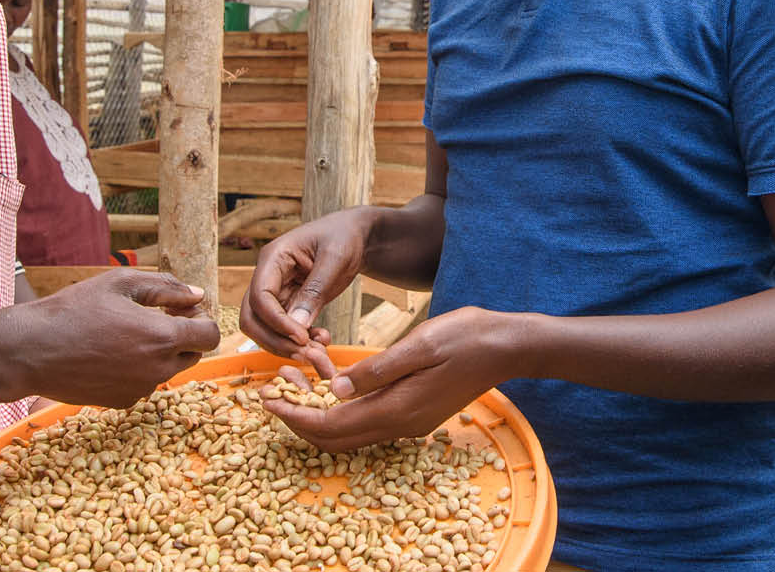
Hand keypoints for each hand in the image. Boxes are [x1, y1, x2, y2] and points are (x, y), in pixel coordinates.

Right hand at [0, 269, 220, 406]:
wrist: (30, 350)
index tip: (179, 310)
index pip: (209, 335)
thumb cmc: (74, 309)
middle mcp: (156, 370)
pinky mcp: (121, 402)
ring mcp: (139, 390)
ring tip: (125, 333)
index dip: (200, 319)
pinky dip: (137, 369)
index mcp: (161, 338)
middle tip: (153, 317)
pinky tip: (109, 352)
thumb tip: (197, 294)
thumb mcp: (121, 283)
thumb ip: (166, 287)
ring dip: (159, 353)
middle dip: (182, 336)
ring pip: (167, 370)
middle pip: (192, 355)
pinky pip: (144, 383)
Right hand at [239, 207, 375, 358]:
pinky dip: (299, 342)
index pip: (259, 296)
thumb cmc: (343, 238)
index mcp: (273, 257)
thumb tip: (297, 326)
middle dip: (275, 340)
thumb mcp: (334, 259)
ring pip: (265, 329)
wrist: (355, 237)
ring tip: (318, 351)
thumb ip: (315, 291)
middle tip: (306, 354)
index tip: (301, 338)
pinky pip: (284, 330)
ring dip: (287, 346)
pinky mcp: (289, 304)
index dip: (276, 321)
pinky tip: (322, 341)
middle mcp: (268, 276)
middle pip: (252, 318)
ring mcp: (276, 291)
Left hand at [262, 307, 521, 451]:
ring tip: (293, 376)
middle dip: (299, 417)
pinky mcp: (413, 411)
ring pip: (349, 429)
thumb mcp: (419, 345)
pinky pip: (366, 417)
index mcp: (397, 409)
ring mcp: (408, 421)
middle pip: (335, 438)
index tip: (267, 401)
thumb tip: (335, 388)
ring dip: (317, 410)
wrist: (507, 346)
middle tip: (271, 390)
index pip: (332, 427)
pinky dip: (341, 403)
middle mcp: (400, 424)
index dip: (295, 417)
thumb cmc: (466, 337)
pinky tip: (330, 375)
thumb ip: (377, 370)